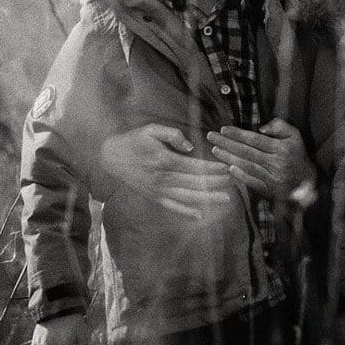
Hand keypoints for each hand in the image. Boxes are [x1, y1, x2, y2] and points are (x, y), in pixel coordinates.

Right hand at [98, 123, 233, 218]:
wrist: (110, 157)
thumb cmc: (133, 141)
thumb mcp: (151, 130)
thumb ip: (172, 135)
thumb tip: (190, 148)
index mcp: (164, 160)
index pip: (195, 167)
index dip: (213, 168)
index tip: (227, 167)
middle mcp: (163, 178)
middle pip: (195, 183)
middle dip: (216, 182)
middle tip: (233, 181)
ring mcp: (158, 190)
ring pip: (188, 197)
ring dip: (208, 198)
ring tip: (226, 199)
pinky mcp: (153, 197)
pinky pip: (172, 207)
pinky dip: (185, 212)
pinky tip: (199, 215)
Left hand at [207, 118, 315, 202]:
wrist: (309, 182)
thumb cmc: (298, 156)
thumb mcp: (295, 136)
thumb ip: (280, 126)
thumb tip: (261, 128)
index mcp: (281, 148)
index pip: (255, 139)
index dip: (238, 134)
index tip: (223, 129)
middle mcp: (276, 162)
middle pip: (247, 151)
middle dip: (227, 143)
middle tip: (211, 136)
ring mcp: (273, 177)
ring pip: (247, 165)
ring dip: (229, 158)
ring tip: (215, 150)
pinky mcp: (270, 189)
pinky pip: (253, 181)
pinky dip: (241, 175)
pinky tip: (229, 169)